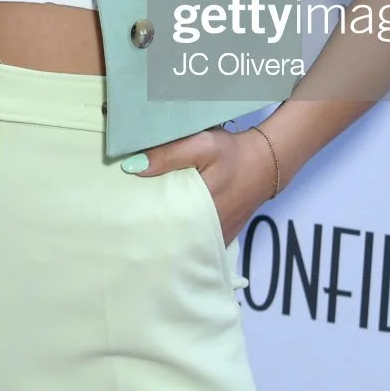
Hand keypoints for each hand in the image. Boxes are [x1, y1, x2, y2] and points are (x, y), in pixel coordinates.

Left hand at [125, 126, 281, 244]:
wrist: (266, 163)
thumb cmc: (232, 153)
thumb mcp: (202, 144)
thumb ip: (168, 155)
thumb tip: (133, 167)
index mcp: (201, 207)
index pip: (164, 224)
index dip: (142, 224)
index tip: (123, 220)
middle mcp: (210, 228)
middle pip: (172, 239)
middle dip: (151, 235)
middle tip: (127, 228)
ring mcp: (218, 237)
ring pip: (185, 245)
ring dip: (167, 240)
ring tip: (142, 233)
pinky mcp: (223, 238)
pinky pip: (199, 245)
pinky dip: (184, 241)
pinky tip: (169, 234)